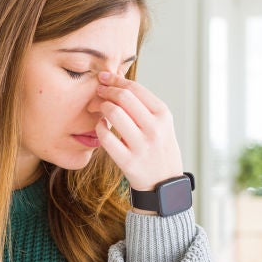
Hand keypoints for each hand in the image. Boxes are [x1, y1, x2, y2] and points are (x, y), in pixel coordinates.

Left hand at [94, 71, 183, 190]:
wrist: (164, 183)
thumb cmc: (159, 148)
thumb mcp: (162, 124)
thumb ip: (144, 105)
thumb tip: (118, 83)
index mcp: (163, 115)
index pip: (135, 88)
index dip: (116, 80)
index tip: (104, 77)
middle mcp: (154, 128)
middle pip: (123, 97)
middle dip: (106, 90)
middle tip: (97, 91)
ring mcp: (141, 145)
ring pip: (114, 114)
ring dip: (101, 106)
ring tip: (98, 108)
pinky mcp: (128, 161)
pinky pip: (106, 138)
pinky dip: (99, 127)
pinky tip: (100, 126)